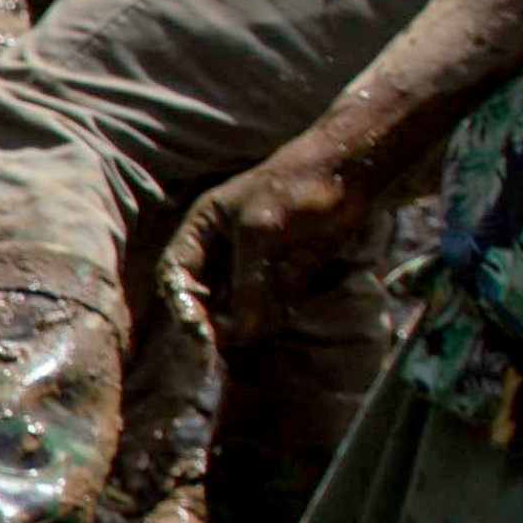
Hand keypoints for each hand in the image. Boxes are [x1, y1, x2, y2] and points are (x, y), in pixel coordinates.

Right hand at [172, 134, 383, 350]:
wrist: (347, 177)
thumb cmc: (294, 188)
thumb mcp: (260, 229)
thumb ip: (247, 279)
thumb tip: (240, 329)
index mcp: (204, 229)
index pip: (176, 271)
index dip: (180, 299)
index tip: (196, 327)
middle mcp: (222, 252)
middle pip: (201, 297)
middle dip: (207, 320)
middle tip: (216, 345)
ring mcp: (251, 267)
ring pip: (233, 309)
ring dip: (241, 323)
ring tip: (256, 325)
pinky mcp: (281, 279)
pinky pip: (266, 309)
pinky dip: (269, 317)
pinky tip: (280, 309)